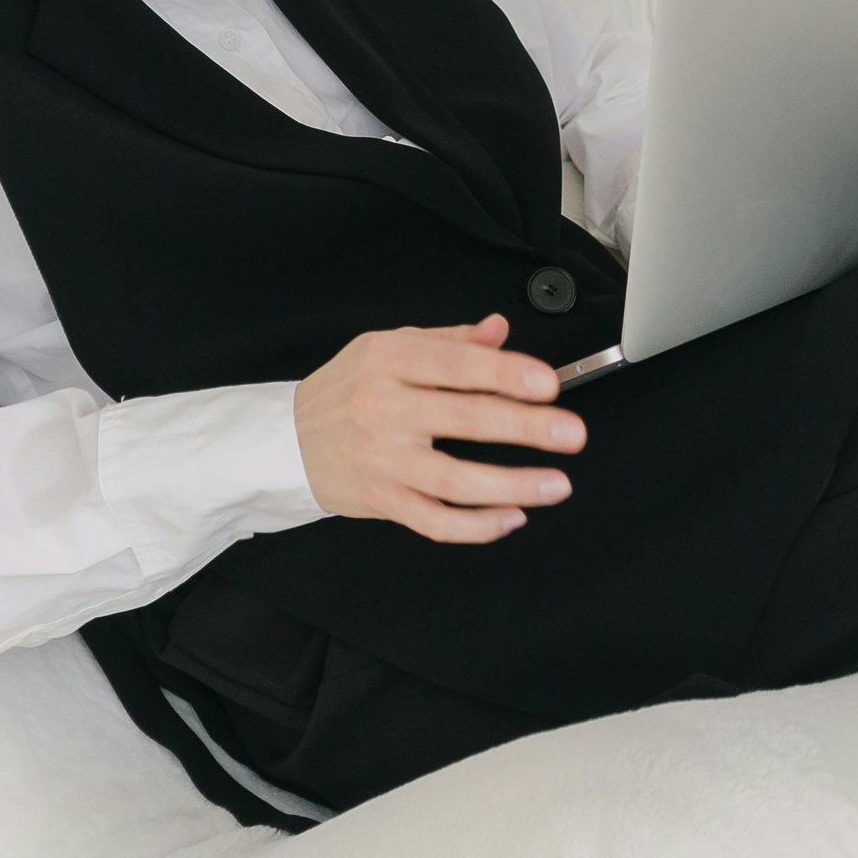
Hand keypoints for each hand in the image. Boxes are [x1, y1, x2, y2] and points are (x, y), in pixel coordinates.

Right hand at [292, 313, 586, 544]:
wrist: (286, 441)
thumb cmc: (346, 391)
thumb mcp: (388, 349)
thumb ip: (449, 343)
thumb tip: (499, 331)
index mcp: (389, 363)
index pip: (456, 365)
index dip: (505, 373)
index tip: (548, 384)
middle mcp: (383, 410)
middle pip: (464, 419)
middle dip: (525, 427)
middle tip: (571, 434)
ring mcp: (383, 461)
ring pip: (455, 480)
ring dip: (513, 485)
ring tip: (557, 484)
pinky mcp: (383, 501)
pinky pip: (436, 521)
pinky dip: (478, 526)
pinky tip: (512, 518)